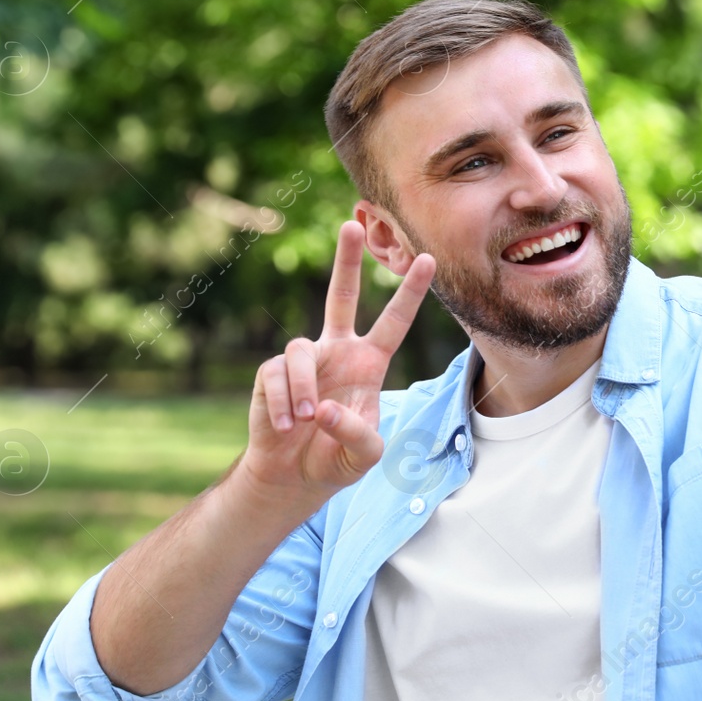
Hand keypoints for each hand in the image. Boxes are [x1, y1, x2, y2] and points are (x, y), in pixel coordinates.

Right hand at [238, 220, 435, 505]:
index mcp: (369, 363)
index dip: (410, 293)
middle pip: (341, 296)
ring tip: (306, 422)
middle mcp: (338, 351)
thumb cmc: (337, 459)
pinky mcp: (271, 373)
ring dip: (304, 389)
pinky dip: (283, 404)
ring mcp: (305, 360)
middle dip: (346, 261)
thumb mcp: (365, 456)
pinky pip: (275, 376)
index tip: (429, 259)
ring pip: (301, 350)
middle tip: (351, 223)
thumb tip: (325, 408)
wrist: (294, 477)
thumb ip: (356, 434)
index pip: (394, 322)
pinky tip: (286, 426)